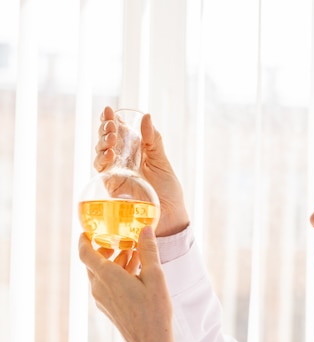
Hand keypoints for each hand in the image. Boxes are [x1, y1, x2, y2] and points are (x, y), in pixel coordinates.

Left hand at [78, 228, 174, 341]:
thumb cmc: (154, 311)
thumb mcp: (155, 276)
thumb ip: (148, 250)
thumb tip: (145, 229)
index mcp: (107, 276)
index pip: (84, 252)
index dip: (84, 239)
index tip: (88, 230)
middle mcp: (99, 288)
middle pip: (93, 262)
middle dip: (104, 249)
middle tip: (119, 240)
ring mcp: (102, 300)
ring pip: (100, 274)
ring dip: (113, 262)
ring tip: (134, 255)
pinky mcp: (108, 309)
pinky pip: (106, 286)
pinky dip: (116, 276)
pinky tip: (135, 274)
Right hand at [94, 106, 189, 236]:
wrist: (169, 215)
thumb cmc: (168, 190)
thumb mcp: (162, 161)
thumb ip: (153, 140)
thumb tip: (146, 116)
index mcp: (136, 150)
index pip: (119, 130)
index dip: (112, 120)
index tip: (109, 111)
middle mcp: (123, 159)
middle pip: (107, 139)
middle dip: (105, 128)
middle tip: (111, 124)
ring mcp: (116, 172)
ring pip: (101, 152)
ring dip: (102, 142)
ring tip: (111, 137)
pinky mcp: (111, 185)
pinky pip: (101, 169)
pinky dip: (102, 159)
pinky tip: (110, 153)